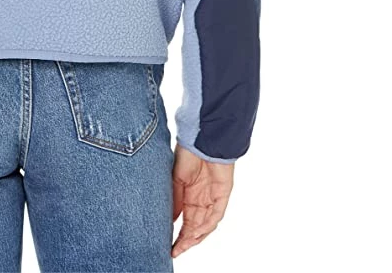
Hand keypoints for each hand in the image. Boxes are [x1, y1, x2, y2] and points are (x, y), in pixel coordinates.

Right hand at [171, 143, 233, 258]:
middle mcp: (201, 199)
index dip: (178, 235)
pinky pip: (216, 215)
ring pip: (206, 224)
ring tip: (184, 245)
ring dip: (196, 236)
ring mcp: (212, 198)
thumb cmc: (187, 154)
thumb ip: (174, 200)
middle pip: (195, 227)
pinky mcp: (222, 194)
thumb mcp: (175, 179)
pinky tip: (197, 232)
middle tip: (175, 251)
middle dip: (186, 240)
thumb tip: (169, 221)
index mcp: (189, 196)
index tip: (169, 246)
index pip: (184, 221)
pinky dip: (207, 225)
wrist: (202, 139)